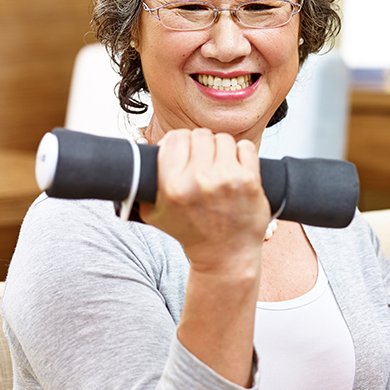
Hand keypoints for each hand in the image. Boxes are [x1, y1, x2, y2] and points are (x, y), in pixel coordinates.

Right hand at [139, 128, 270, 273]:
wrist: (225, 254)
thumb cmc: (191, 232)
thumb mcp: (154, 213)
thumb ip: (142, 184)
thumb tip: (140, 154)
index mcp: (173, 187)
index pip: (175, 138)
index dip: (178, 141)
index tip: (183, 149)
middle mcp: (199, 180)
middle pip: (200, 135)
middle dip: (201, 144)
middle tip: (203, 159)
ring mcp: (227, 179)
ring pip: (223, 139)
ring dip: (221, 148)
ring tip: (219, 165)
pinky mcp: (250, 180)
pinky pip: (245, 147)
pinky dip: (242, 154)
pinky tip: (236, 167)